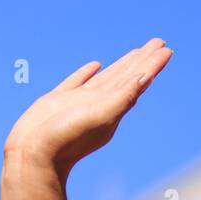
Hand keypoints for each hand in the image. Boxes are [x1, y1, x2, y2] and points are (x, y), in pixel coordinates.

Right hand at [4, 38, 171, 178]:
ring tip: (136, 51)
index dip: (152, 65)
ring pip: (106, 78)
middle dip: (143, 60)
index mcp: (113, 109)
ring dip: (122, 65)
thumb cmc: (67, 138)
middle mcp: (99, 105)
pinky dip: (87, 72)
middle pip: (127, 77)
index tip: (166, 49)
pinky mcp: (58, 101)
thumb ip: (123, 97)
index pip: (138, 81)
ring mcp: (79, 103)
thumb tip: (146, 77)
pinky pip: (78, 81)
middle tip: (159, 42)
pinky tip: (95, 66)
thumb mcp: (100, 115)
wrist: (33, 157)